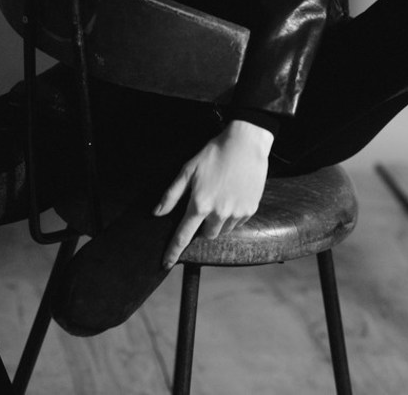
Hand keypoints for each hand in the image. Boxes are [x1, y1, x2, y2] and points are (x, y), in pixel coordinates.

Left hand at [154, 120, 272, 268]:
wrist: (246, 143)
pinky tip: (231, 198)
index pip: (183, 236)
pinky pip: (237, 223)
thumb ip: (172, 194)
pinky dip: (231, 217)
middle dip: (201, 227)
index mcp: (200, 204)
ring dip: (217, 223)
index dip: (173, 251)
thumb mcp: (188, 170)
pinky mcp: (250, 210)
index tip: (165, 263)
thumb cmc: (214, 153)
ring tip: (219, 199)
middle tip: (203, 208)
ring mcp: (236, 213)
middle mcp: (219, 213)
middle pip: (206, 235)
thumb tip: (157, 213)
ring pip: (222, 230)